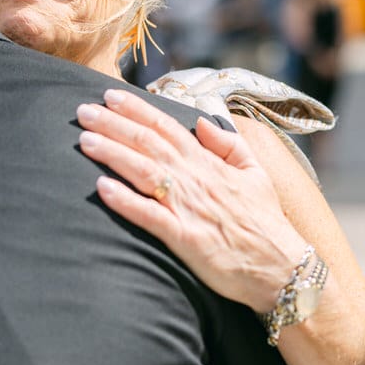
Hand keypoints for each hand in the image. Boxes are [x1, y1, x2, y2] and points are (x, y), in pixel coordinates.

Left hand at [76, 89, 309, 313]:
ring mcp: (190, 208)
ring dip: (114, 154)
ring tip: (85, 140)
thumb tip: (203, 120)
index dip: (137, 110)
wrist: (282, 268)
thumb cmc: (266, 224)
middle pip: (149, 144)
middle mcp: (196, 180)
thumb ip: (230, 145)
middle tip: (82, 111)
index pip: (168, 127)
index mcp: (210, 164)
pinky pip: (151, 216)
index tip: (110, 96)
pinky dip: (126, 202)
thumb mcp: (257, 175)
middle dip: (114, 124)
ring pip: (145, 172)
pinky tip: (102, 189)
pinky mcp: (186, 238)